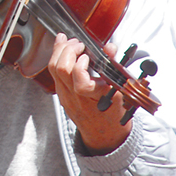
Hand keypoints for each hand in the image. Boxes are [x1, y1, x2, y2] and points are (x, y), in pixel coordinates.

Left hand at [48, 33, 131, 154]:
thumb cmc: (114, 112)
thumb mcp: (121, 91)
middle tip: (78, 43)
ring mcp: (66, 98)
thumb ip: (114, 67)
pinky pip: (54, 74)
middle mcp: (78, 99)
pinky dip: (57, 59)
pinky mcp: (61, 95)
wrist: (103, 134)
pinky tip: (62, 50)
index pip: (80, 84)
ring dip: (59, 51)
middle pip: (61, 71)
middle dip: (67, 50)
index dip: (80, 66)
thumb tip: (110, 47)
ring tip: (68, 41)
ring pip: (54, 71)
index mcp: (96, 99)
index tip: (88, 56)